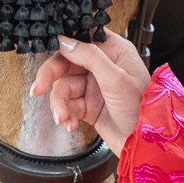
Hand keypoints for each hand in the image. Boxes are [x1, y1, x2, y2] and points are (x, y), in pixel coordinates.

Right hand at [30, 32, 149, 155]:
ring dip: (60, 104)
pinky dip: (66, 115)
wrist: (144, 143)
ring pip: (64, 87)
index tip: (48, 55)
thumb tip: (64, 41)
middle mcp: (103, 66)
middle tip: (38, 89)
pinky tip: (71, 124)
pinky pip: (68, 105)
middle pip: (66, 63)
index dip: (63, 46)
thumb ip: (89, 56)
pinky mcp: (89, 106)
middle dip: (51, 78)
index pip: (81, 40)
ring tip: (63, 118)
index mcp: (113, 51)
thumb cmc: (141, 107)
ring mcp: (94, 86)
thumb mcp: (115, 78)